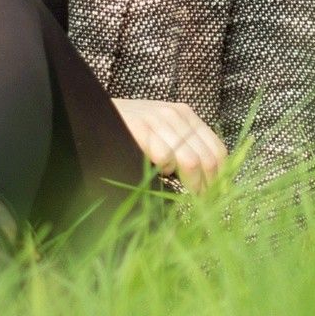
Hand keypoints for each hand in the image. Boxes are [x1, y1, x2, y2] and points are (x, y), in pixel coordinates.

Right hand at [112, 99, 228, 192]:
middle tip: (203, 203)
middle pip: (207, 159)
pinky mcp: (139, 127)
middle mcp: (176, 114)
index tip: (217, 196)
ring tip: (182, 192)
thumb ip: (184, 146)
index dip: (221, 177)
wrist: (93, 112)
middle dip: (208, 186)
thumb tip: (208, 180)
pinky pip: (164, 157)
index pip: (217, 150)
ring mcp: (158, 119)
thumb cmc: (131, 131)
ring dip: (189, 183)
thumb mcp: (162, 132)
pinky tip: (155, 171)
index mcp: (186, 115)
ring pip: (190, 161)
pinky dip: (163, 171)